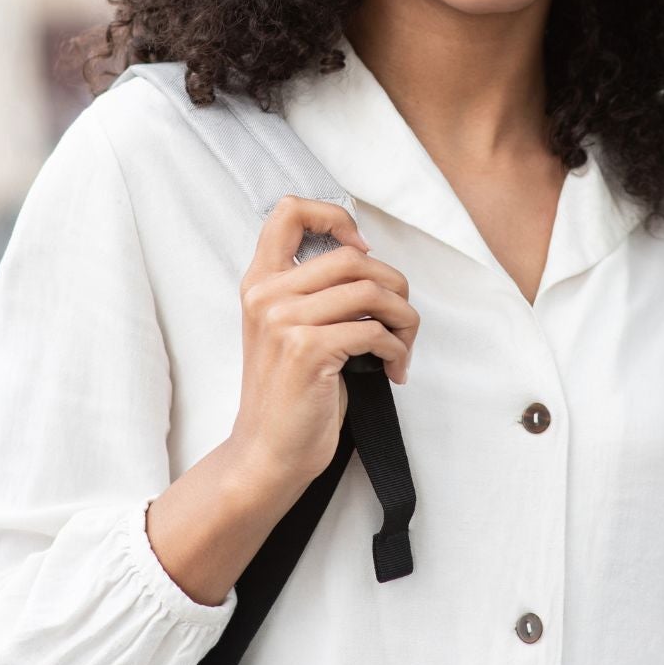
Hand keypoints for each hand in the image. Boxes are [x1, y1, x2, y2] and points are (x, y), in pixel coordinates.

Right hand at [227, 195, 419, 491]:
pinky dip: (396, 349)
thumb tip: (371, 266)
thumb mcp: (287, 330)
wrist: (266, 453)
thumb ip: (313, 292)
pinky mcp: (307, 350)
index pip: (290, 211)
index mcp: (260, 283)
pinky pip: (373, 331)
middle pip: (352, 257)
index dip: (336, 217)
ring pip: (371, 291)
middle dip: (394, 287)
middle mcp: (267, 295)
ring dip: (403, 320)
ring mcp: (284, 321)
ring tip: (402, 347)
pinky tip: (393, 368)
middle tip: (401, 321)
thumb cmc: (288, 396)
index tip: (362, 249)